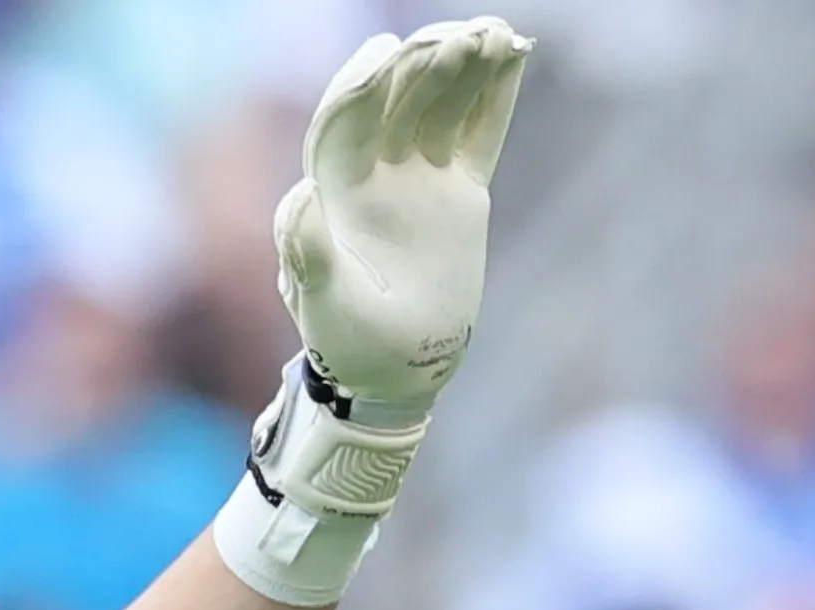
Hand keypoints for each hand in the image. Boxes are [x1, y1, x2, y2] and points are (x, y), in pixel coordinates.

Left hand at [278, 17, 531, 407]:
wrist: (393, 371)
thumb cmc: (349, 345)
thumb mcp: (324, 307)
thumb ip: (309, 254)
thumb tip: (299, 193)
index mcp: (333, 192)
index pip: (344, 124)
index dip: (363, 88)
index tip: (388, 53)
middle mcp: (373, 173)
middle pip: (395, 102)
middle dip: (421, 67)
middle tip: (456, 37)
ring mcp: (418, 177)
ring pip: (440, 107)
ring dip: (462, 68)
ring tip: (493, 33)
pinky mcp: (457, 191)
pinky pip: (478, 133)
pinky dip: (495, 96)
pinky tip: (515, 53)